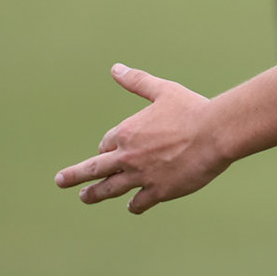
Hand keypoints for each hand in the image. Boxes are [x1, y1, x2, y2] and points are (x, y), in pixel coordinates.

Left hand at [54, 64, 230, 213]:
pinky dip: (134, 205)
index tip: (109, 150)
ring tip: (85, 197)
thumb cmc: (192, 109)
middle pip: (94, 169)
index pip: (106, 144)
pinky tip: (133, 206)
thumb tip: (115, 68)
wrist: (215, 133)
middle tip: (61, 181)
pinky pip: (139, 203)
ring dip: (95, 194)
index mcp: (127, 132)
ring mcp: (141, 176)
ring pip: (110, 189)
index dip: (107, 147)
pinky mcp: (158, 191)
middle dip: (75, 176)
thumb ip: (137, 82)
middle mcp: (128, 156)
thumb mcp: (163, 91)